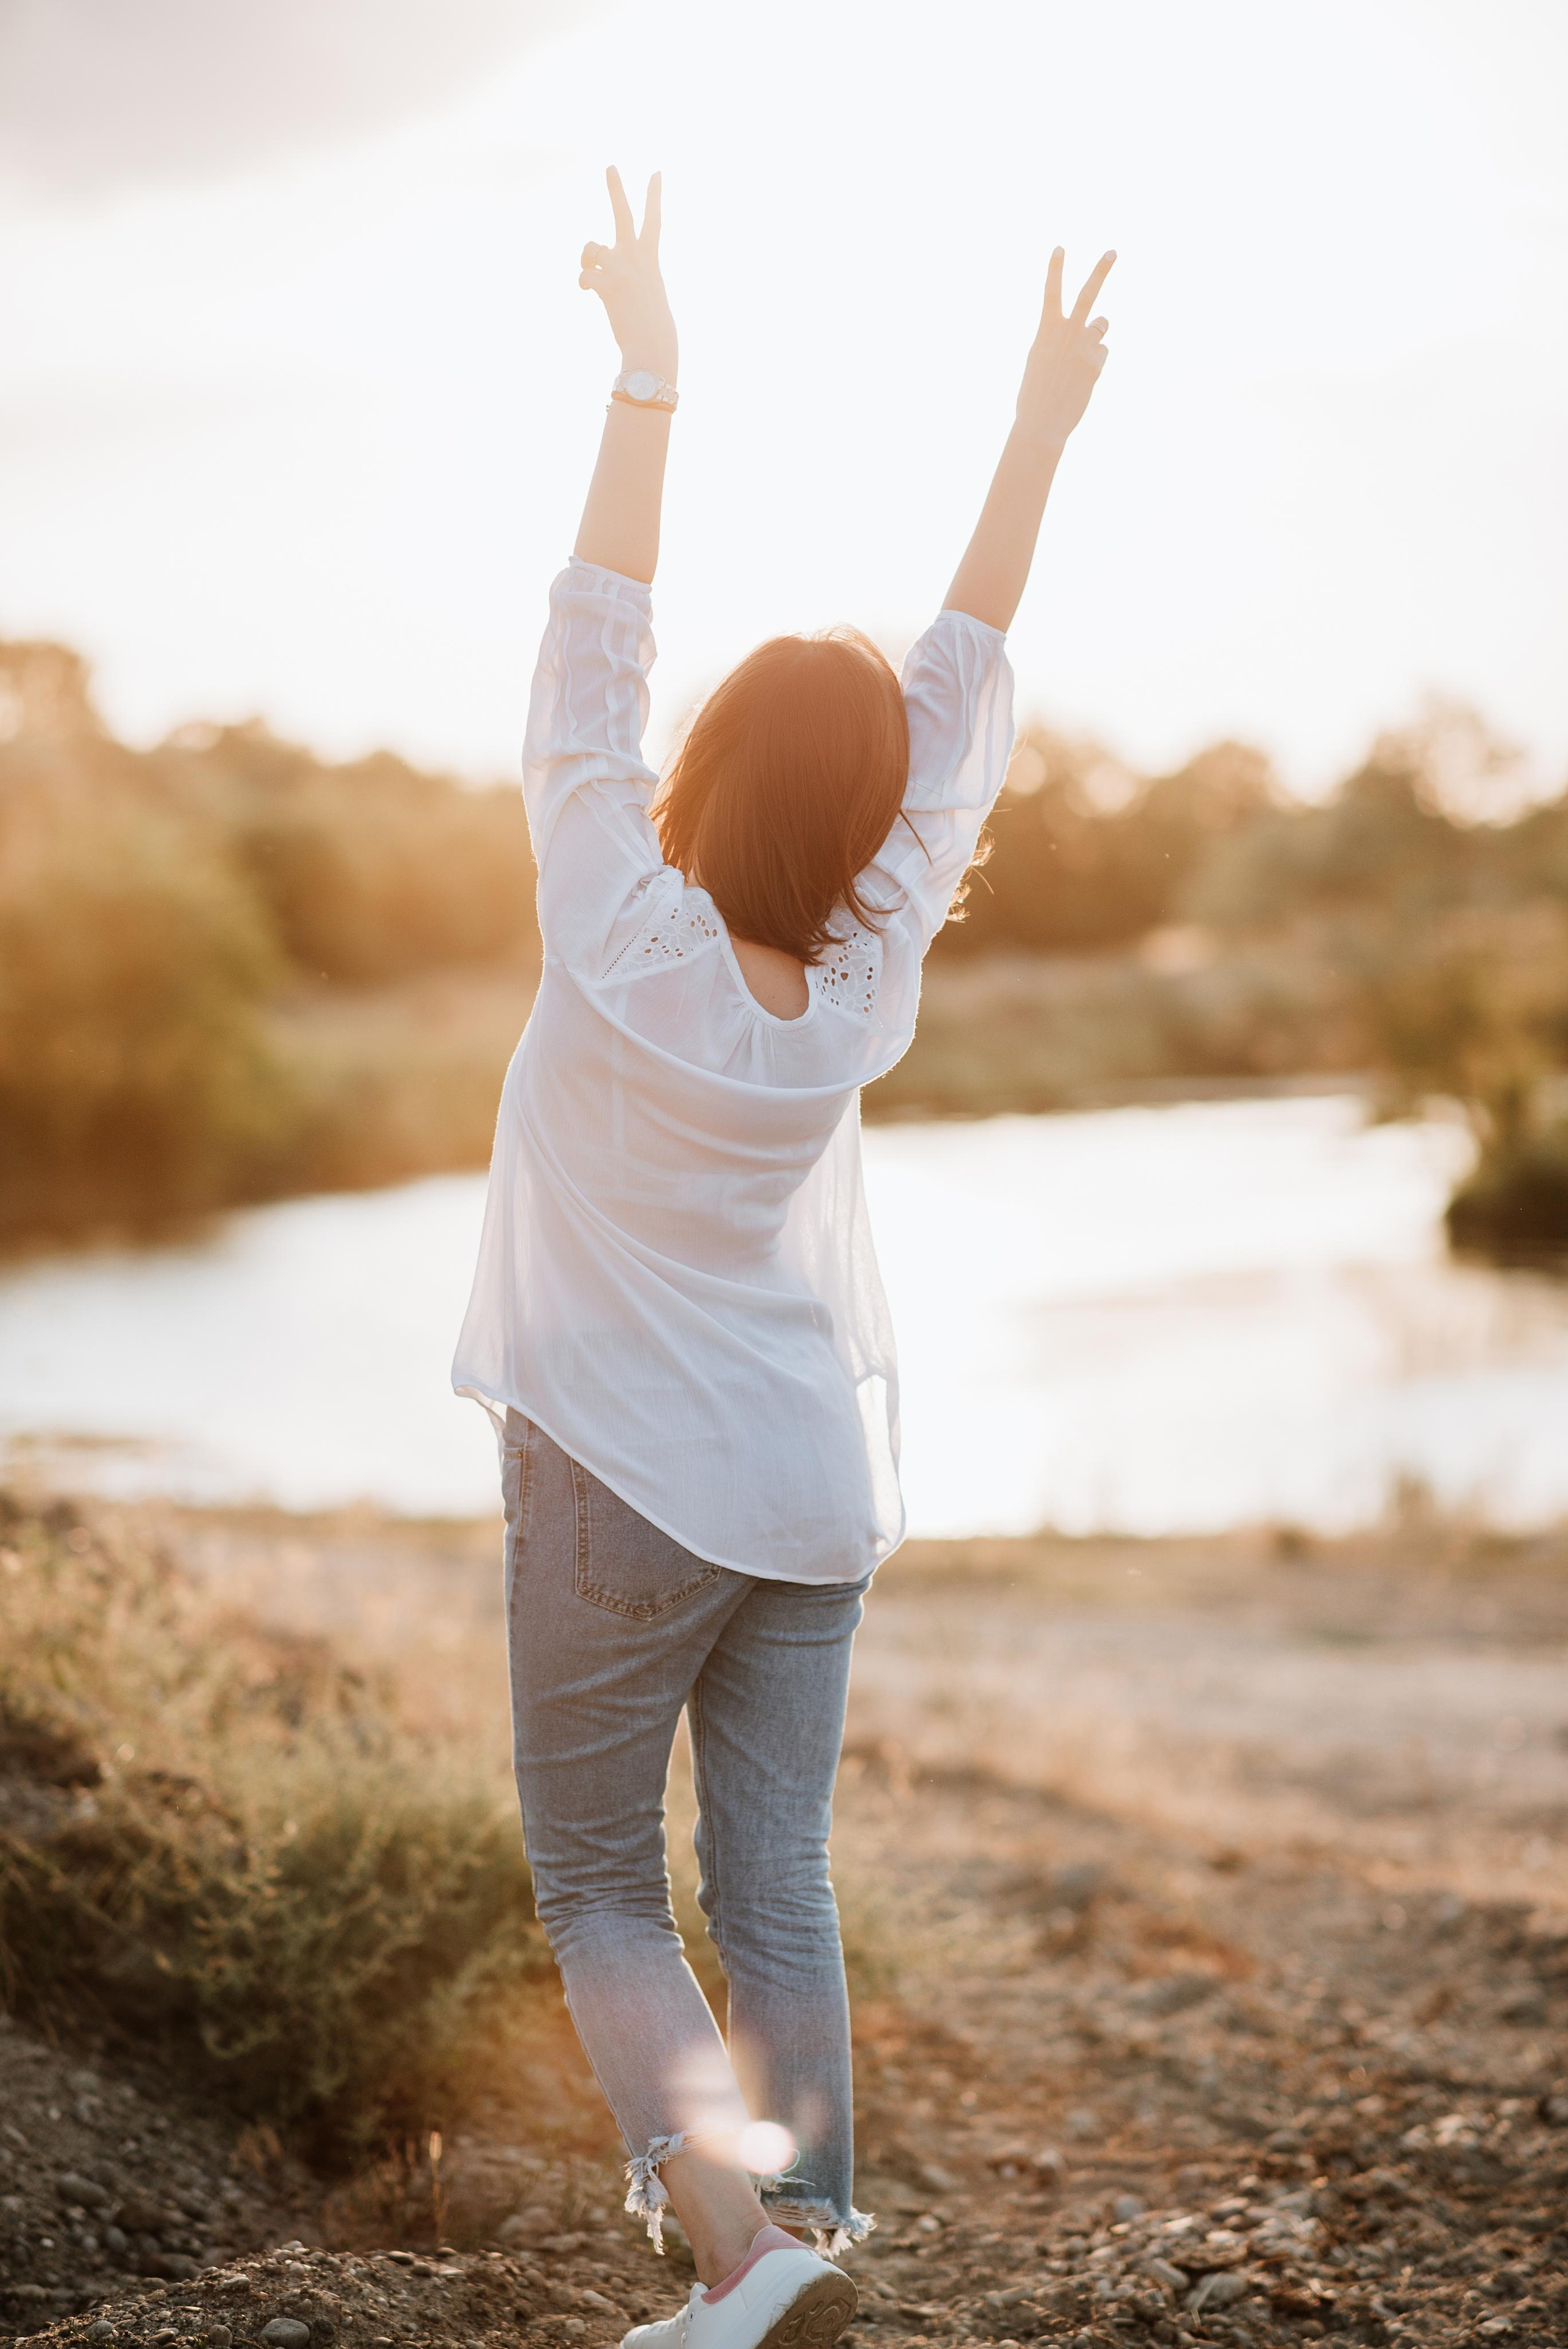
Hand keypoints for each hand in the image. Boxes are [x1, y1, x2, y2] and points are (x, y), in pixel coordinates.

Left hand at [579, 165, 677, 384]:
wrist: (652, 345)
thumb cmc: (650, 324)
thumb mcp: (646, 290)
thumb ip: (627, 269)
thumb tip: (598, 263)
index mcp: (649, 257)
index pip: (654, 219)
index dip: (654, 195)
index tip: (656, 173)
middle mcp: (636, 257)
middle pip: (623, 215)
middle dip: (616, 189)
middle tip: (611, 166)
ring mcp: (621, 269)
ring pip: (592, 248)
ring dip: (588, 259)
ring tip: (593, 275)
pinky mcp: (606, 284)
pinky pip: (584, 274)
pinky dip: (583, 281)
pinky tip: (588, 291)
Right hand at [1015, 247, 1114, 446]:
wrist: (1041, 423)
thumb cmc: (1035, 394)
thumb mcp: (1039, 359)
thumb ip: (1061, 337)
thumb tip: (1097, 327)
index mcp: (1046, 331)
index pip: (1051, 292)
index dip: (1055, 269)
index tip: (1060, 248)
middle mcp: (1067, 333)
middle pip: (1088, 295)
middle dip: (1101, 270)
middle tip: (1113, 251)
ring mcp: (1084, 347)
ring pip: (1100, 326)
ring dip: (1095, 335)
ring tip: (1078, 359)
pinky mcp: (1097, 363)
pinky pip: (1102, 352)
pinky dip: (1095, 362)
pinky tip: (1082, 379)